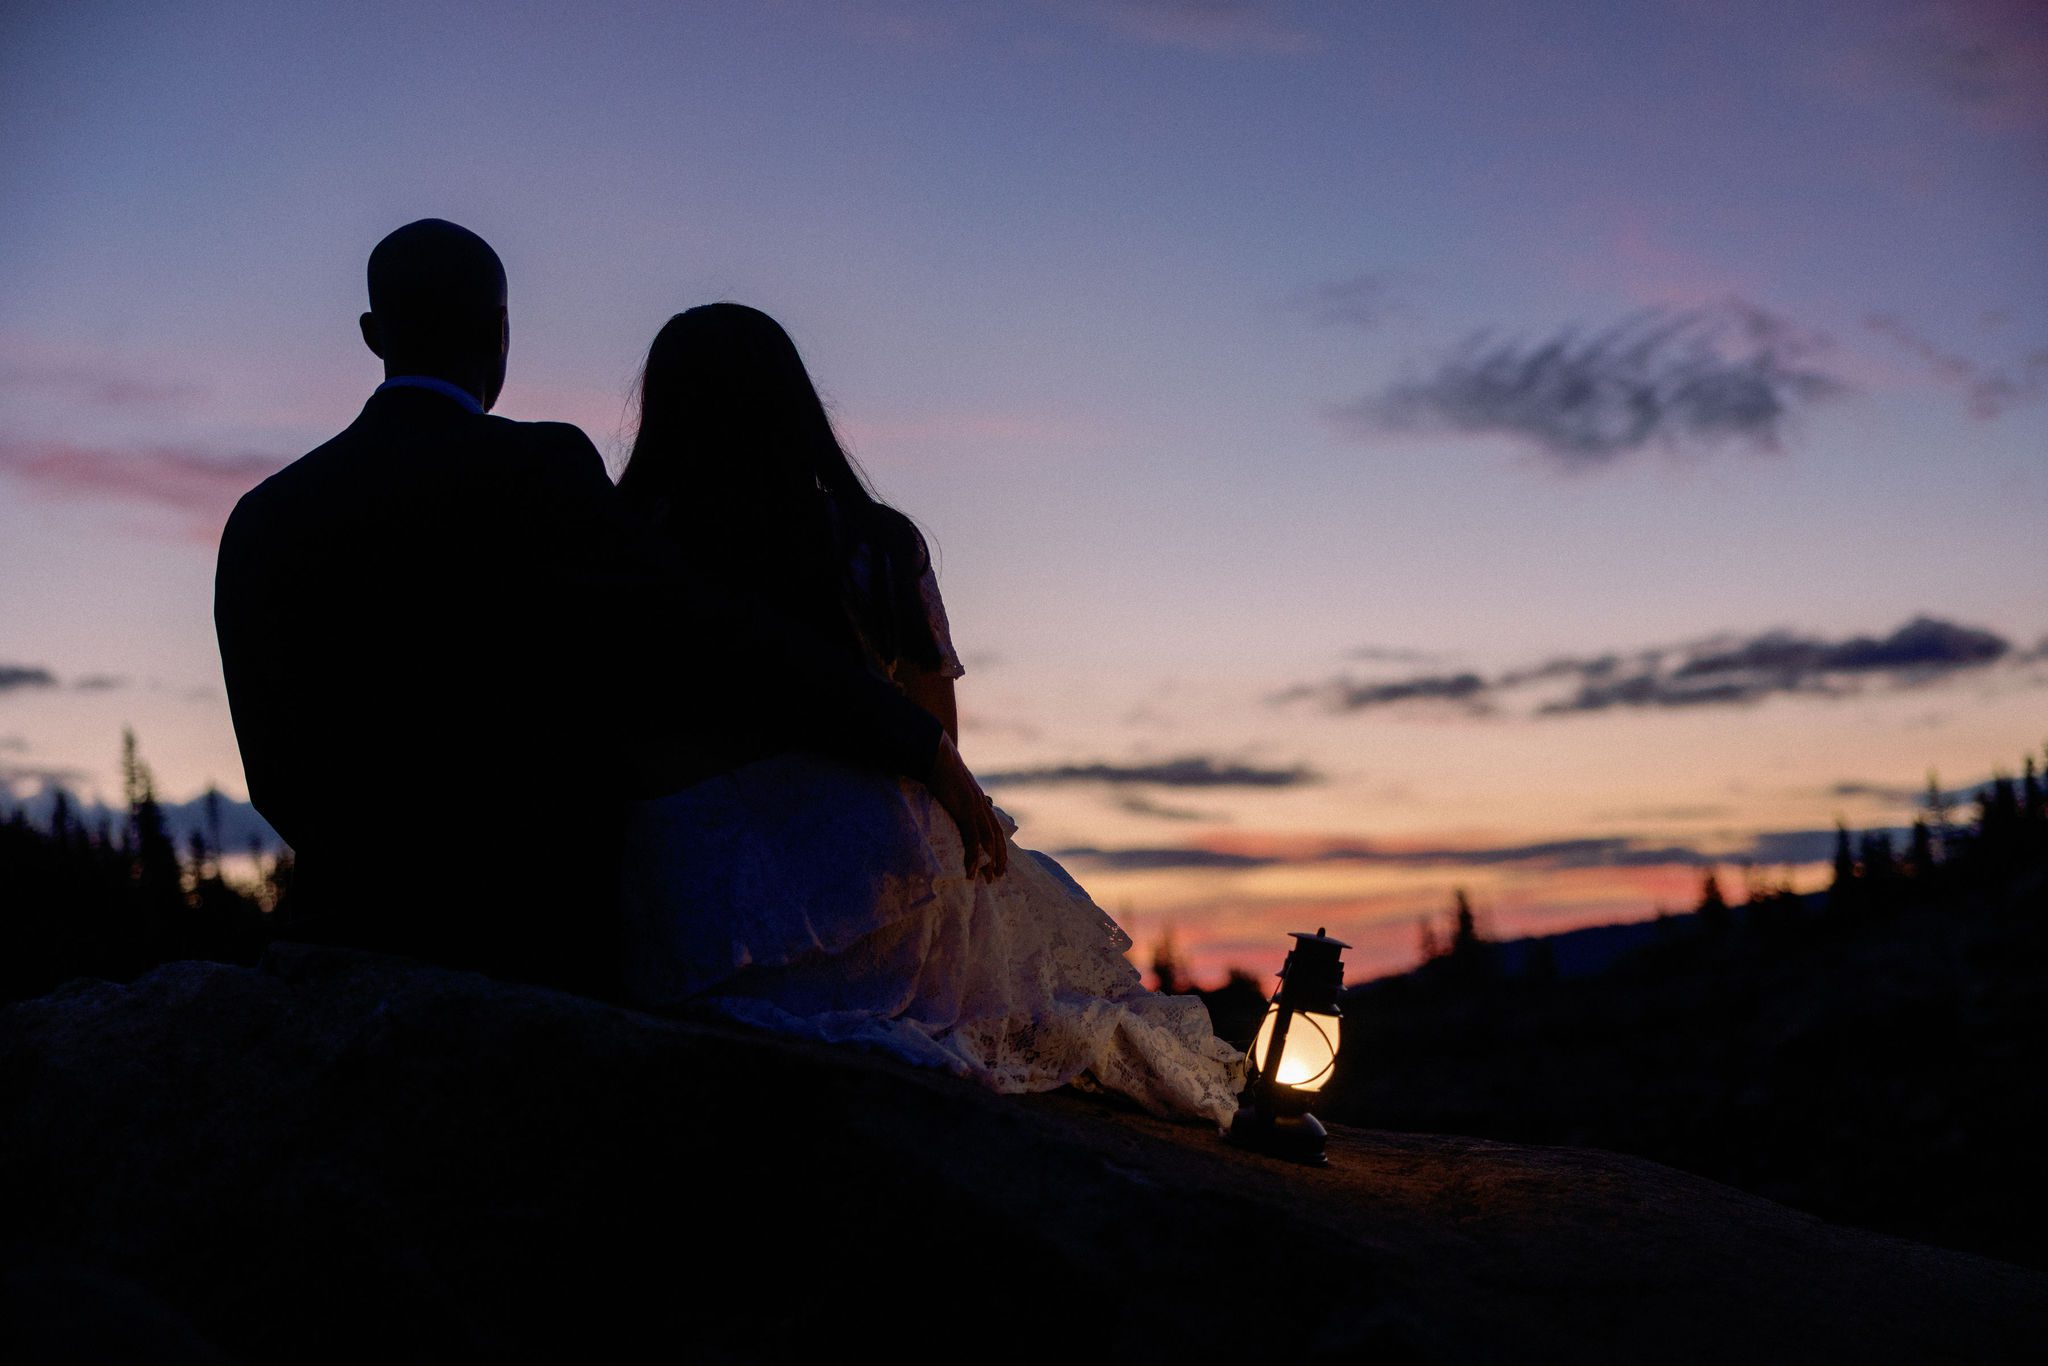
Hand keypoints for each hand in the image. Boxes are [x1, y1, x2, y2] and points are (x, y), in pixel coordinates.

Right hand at [926, 733, 1006, 881]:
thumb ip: (956, 794)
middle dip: (999, 857)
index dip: (998, 844)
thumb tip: (950, 797)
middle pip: (996, 837)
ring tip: (988, 879)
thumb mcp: (952, 782)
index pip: (994, 826)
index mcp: (978, 799)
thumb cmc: (938, 765)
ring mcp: (975, 808)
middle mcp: (981, 805)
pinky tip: (971, 871)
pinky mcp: (965, 810)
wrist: (936, 752)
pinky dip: (974, 857)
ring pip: (988, 841)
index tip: (999, 860)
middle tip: (998, 876)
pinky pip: (972, 840)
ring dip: (989, 862)